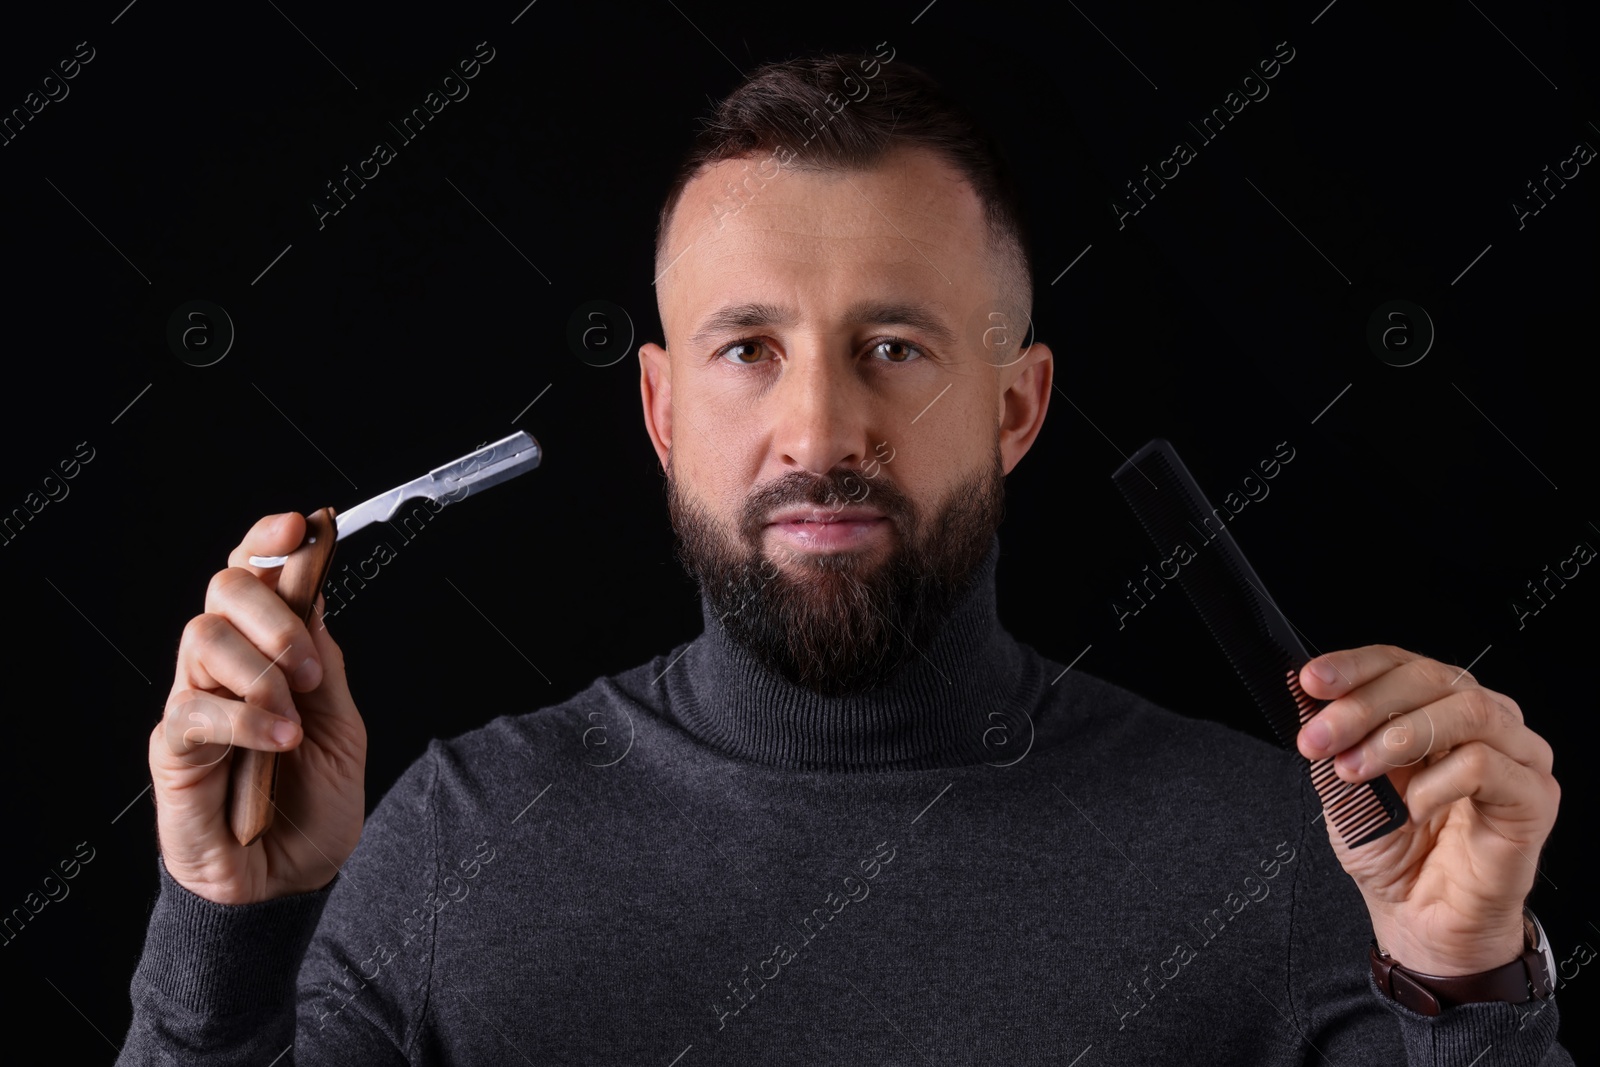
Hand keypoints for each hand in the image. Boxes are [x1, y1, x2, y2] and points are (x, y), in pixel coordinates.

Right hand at [149, 512, 366, 904]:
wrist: (294, 878)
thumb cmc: (315, 803)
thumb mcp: (343, 725)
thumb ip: (325, 662)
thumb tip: (314, 593)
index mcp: (268, 650)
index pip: (252, 572)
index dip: (268, 539)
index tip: (302, 525)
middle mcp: (224, 666)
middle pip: (224, 588)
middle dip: (274, 613)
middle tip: (311, 670)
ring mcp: (194, 703)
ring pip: (204, 637)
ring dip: (262, 670)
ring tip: (296, 718)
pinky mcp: (173, 749)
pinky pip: (195, 710)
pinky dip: (246, 719)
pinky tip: (280, 742)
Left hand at [1295, 645, 1557, 975]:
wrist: (1420, 918)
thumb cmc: (1393, 850)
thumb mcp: (1344, 785)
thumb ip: (1336, 739)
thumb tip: (1307, 694)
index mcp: (1435, 708)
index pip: (1400, 663)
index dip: (1353, 666)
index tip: (1311, 681)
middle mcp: (1483, 721)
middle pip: (1431, 678)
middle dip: (1364, 704)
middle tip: (1320, 738)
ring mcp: (1515, 756)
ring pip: (1467, 710)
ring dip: (1398, 736)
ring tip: (1357, 769)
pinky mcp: (1534, 798)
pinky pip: (1487, 765)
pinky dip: (1436, 782)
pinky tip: (1412, 808)